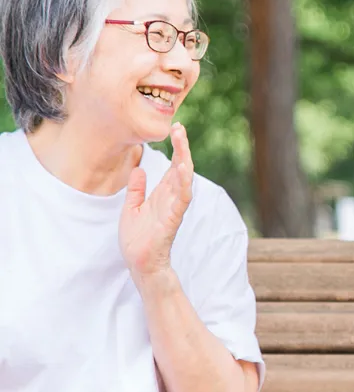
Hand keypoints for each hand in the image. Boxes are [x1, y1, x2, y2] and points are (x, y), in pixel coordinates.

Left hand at [119, 123, 193, 281]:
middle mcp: (171, 198)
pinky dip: (182, 183)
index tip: (175, 129)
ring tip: (182, 141)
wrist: (138, 264)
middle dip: (182, 148)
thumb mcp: (131, 208)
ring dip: (184, 160)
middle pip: (181, 168)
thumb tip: (138, 170)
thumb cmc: (137, 240)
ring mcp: (173, 208)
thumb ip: (136, 190)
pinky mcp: (172, 219)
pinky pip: (181, 199)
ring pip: (184, 180)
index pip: (172, 167)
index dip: (176, 148)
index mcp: (162, 195)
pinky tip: (181, 168)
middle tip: (180, 128)